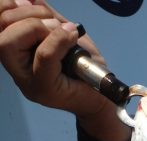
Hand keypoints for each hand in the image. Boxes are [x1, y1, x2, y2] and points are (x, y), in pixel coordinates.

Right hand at [0, 0, 129, 140]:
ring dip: (38, 26)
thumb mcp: (61, 32)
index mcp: (17, 55)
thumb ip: (44, 17)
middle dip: (28, 17)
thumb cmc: (84, 65)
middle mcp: (17, 71)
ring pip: (9, 43)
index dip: (9, 5)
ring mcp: (28, 83)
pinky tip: (72, 36)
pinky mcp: (45, 89)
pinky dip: (58, 38)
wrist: (104, 93)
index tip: (35, 4)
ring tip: (63, 30)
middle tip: (55, 23)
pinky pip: (43, 55)